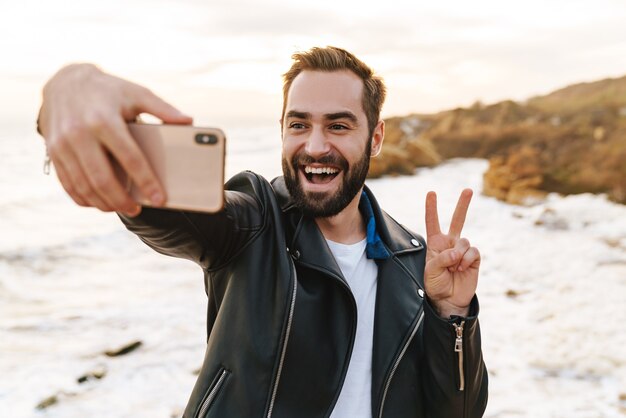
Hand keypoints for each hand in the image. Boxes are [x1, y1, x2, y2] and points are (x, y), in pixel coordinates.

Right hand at [38, 63, 192, 215]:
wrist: (65, 82)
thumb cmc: (108, 91)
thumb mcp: (136, 93)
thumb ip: (162, 108)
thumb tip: (189, 121)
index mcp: (104, 120)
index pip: (129, 157)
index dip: (146, 181)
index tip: (159, 198)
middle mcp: (79, 133)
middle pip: (102, 178)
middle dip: (121, 200)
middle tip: (138, 210)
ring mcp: (62, 145)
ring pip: (83, 185)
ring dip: (103, 203)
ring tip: (123, 208)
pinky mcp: (53, 152)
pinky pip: (67, 183)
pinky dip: (84, 198)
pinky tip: (99, 203)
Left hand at [424, 189, 479, 317]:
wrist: (449, 299)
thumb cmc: (436, 284)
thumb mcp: (431, 271)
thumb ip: (441, 259)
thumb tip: (457, 252)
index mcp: (435, 243)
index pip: (433, 222)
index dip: (431, 208)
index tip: (431, 193)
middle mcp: (450, 243)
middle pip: (458, 220)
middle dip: (463, 205)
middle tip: (468, 190)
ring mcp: (463, 250)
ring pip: (464, 241)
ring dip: (458, 255)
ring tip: (454, 268)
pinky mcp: (474, 258)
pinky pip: (473, 251)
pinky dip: (466, 259)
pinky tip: (462, 268)